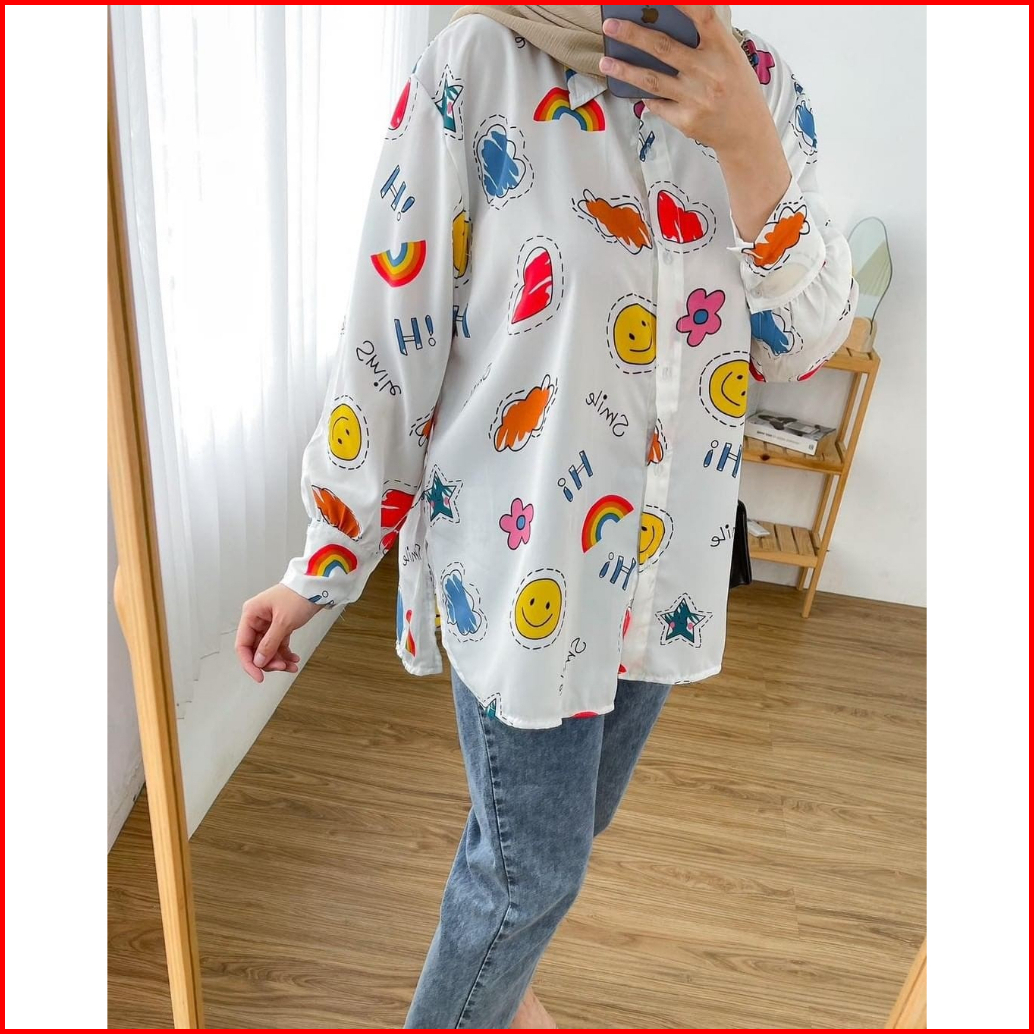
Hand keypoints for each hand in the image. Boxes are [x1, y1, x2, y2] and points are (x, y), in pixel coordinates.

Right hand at [235, 584, 319, 682]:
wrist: (317, 586)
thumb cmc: (298, 596)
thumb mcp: (283, 622)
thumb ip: (269, 643)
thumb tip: (259, 662)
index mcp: (251, 614)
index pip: (242, 645)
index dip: (249, 663)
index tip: (259, 677)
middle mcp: (257, 619)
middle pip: (256, 649)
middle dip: (268, 661)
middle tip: (282, 667)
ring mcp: (268, 623)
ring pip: (268, 649)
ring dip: (279, 660)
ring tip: (292, 666)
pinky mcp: (280, 626)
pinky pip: (278, 645)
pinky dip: (285, 654)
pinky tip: (294, 660)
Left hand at [600, 5, 789, 239]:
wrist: (746, 133)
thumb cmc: (736, 88)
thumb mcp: (730, 58)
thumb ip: (705, 42)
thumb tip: (664, 24)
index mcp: (724, 50)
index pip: (702, 17)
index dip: (683, 2)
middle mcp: (709, 72)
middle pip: (663, 48)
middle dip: (633, 35)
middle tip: (610, 25)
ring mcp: (696, 98)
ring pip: (651, 80)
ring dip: (624, 70)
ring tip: (605, 61)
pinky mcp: (686, 120)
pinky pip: (658, 104)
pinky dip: (645, 95)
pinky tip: (633, 89)